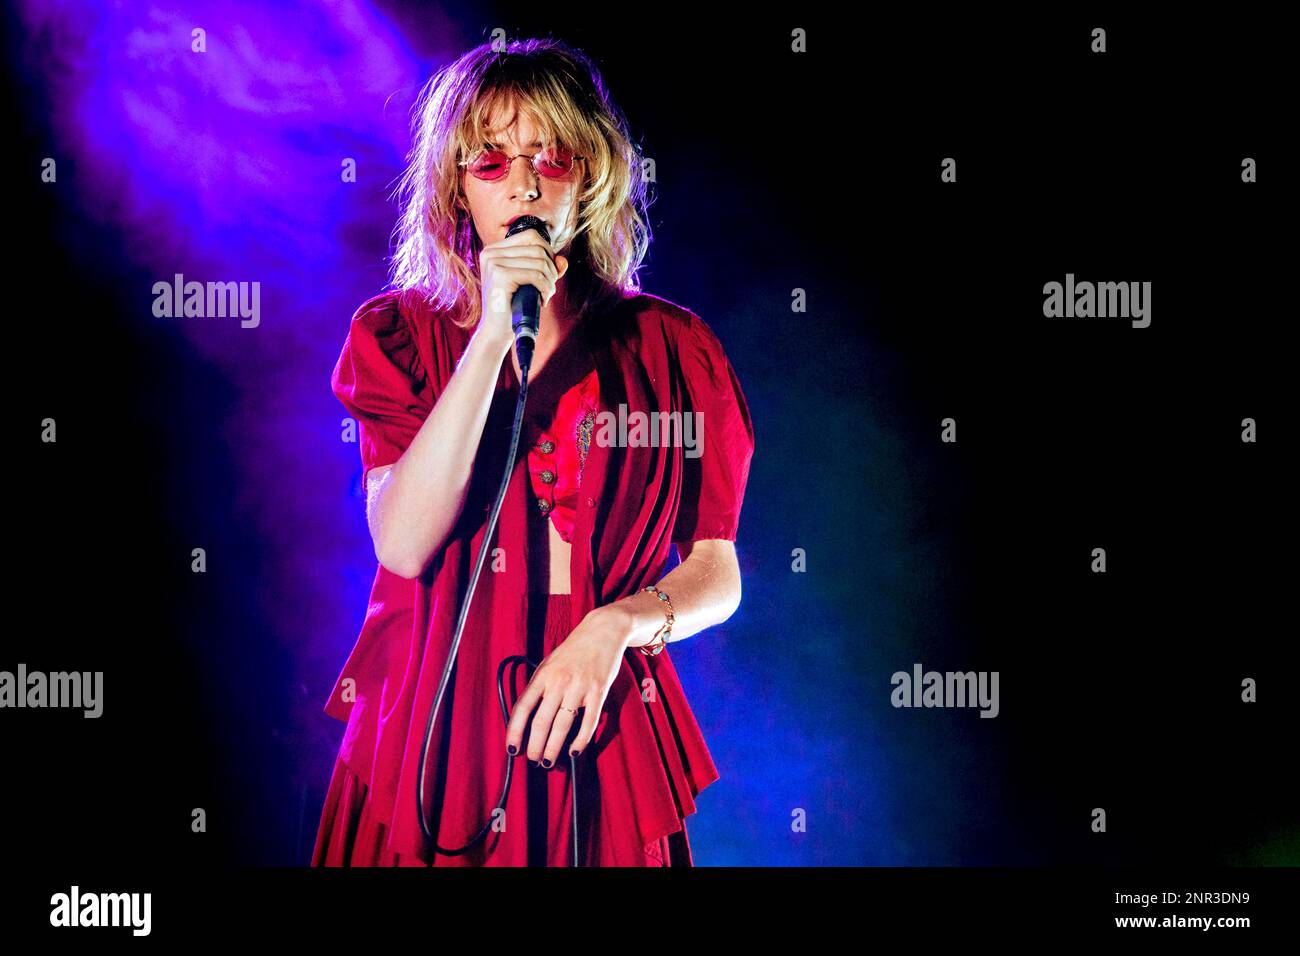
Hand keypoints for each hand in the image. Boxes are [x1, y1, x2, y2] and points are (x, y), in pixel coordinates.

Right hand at [477, 228, 568, 346]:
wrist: (497, 332)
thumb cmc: (513, 306)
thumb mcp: (531, 282)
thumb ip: (547, 268)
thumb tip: (563, 261)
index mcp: (494, 250)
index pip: (531, 236)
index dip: (548, 252)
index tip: (549, 274)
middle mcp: (490, 253)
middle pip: (537, 248)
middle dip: (551, 269)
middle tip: (549, 289)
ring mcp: (493, 263)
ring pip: (539, 262)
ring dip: (550, 281)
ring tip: (545, 296)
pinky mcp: (499, 276)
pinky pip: (535, 275)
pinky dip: (545, 288)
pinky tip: (542, 300)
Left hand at [505, 604, 628, 766]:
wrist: (603, 630)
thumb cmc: (574, 650)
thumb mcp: (549, 663)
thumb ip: (539, 687)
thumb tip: (527, 716)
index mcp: (543, 675)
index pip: (523, 708)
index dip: (514, 731)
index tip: (512, 749)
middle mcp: (559, 682)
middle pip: (541, 722)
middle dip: (535, 746)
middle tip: (533, 760)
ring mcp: (579, 687)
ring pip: (562, 725)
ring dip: (553, 748)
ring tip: (549, 762)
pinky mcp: (598, 691)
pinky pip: (589, 722)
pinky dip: (581, 740)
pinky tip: (574, 751)